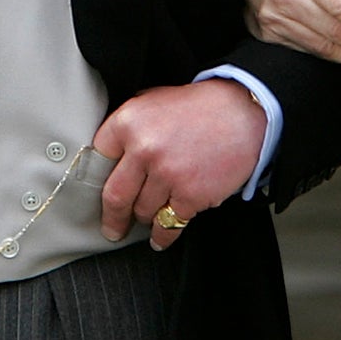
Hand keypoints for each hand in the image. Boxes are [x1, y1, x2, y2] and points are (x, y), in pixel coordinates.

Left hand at [93, 79, 267, 249]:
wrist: (244, 113)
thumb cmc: (200, 107)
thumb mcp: (155, 101)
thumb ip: (130, 125)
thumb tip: (109, 155)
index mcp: (130, 120)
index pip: (98, 159)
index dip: (97, 179)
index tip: (96, 194)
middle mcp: (144, 148)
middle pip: (115, 196)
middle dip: (112, 219)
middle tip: (112, 229)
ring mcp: (167, 174)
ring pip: (143, 212)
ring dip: (145, 219)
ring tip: (148, 221)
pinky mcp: (190, 195)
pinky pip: (169, 226)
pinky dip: (164, 236)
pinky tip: (160, 239)